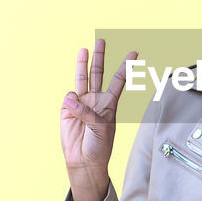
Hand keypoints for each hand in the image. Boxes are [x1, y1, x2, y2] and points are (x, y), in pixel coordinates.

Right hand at [61, 39, 137, 200]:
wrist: (84, 159)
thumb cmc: (98, 146)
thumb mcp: (100, 128)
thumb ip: (87, 112)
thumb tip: (71, 98)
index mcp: (109, 103)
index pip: (119, 81)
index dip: (126, 67)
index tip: (134, 53)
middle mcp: (96, 100)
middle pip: (98, 73)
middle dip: (100, 57)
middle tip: (101, 41)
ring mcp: (81, 103)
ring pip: (82, 79)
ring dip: (83, 64)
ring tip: (84, 50)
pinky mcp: (67, 110)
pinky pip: (68, 99)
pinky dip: (70, 101)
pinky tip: (72, 110)